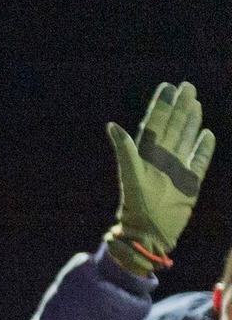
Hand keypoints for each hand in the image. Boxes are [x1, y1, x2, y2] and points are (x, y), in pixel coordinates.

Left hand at [107, 80, 214, 275]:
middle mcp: (161, 159)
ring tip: (195, 102)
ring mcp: (177, 170)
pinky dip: (203, 148)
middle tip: (186, 86)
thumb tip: (112, 126)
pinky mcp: (191, 183)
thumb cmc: (136, 207)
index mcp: (146, 155)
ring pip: (185, 139)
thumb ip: (125, 151)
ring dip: (191, 121)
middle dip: (179, 107)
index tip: (167, 86)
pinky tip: (207, 134)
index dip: (161, 106)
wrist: (150, 233)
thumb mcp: (131, 176)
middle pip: (172, 127)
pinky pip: (199, 161)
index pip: (154, 124)